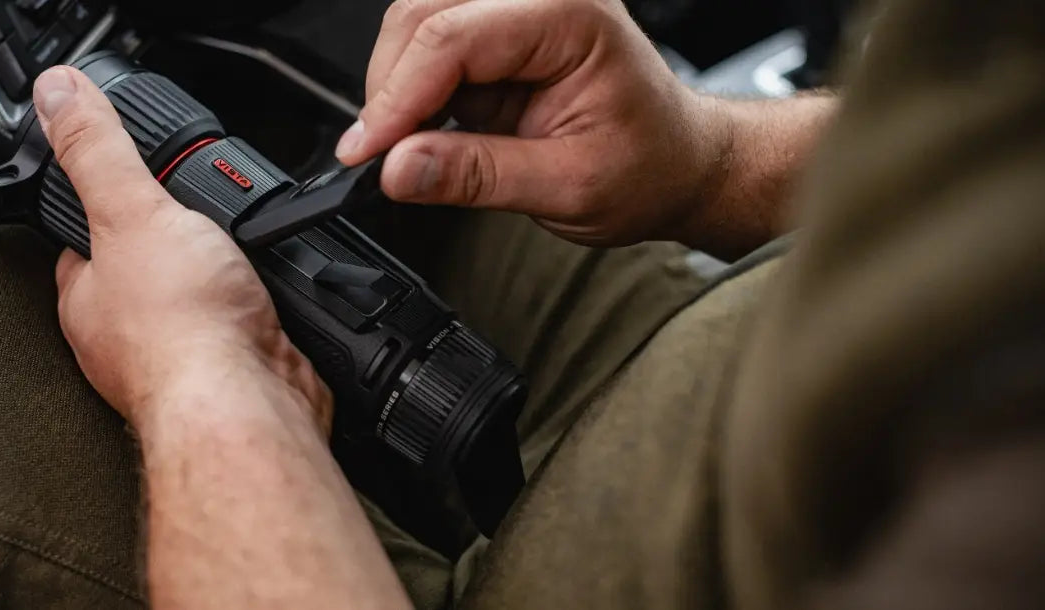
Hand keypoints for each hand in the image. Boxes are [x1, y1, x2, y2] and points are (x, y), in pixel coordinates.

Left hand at [32, 66, 330, 434]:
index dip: (101, 208)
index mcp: (88, 298)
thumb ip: (98, 151)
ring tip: (240, 251)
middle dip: (173, 244)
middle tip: (200, 213)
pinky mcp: (235, 371)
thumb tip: (56, 95)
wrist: (247, 400)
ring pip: (196, 302)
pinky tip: (269, 297)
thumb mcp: (132, 211)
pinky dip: (256, 309)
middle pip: (144, 271)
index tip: (122, 184)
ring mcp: (184, 357)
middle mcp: (128, 335)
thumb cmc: (180, 327)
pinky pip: (241, 328)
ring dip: (220, 277)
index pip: (80, 243)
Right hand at [337, 0, 730, 246]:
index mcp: (570, 18)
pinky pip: (432, 46)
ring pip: (417, 25)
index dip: (397, 97)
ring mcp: (519, 12)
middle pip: (422, 15)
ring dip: (397, 87)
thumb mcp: (567, 188)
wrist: (679, 165)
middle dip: (389, 88)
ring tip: (403, 147)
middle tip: (376, 157)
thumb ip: (478, 176)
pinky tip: (422, 130)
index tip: (366, 152)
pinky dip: (413, 89)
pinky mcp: (501, 35)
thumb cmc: (649, 168)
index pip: (453, 37)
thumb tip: (399, 168)